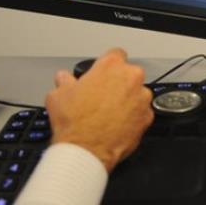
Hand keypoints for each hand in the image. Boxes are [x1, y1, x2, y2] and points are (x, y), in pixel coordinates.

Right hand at [46, 48, 154, 171]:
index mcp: (111, 66)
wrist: (86, 151)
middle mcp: (131, 78)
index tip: (103, 74)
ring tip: (108, 114)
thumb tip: (64, 79)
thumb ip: (65, 81)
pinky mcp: (147, 117)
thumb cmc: (74, 122)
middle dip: (117, 84)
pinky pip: (141, 113)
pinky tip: (117, 125)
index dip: (106, 65)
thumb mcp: (58, 95)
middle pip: (128, 75)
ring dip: (127, 100)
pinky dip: (132, 117)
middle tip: (101, 97)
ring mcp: (142, 98)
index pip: (115, 54)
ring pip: (137, 94)